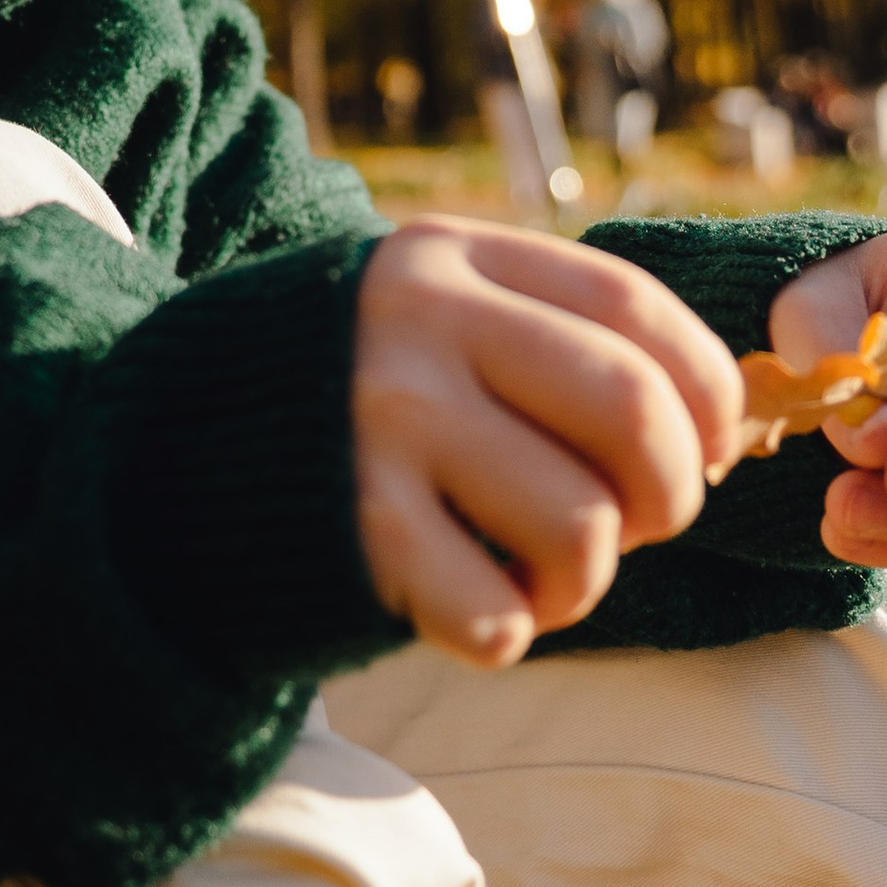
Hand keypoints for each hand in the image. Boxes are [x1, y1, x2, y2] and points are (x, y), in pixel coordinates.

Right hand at [354, 218, 746, 667]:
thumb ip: (547, 336)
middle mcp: (420, 325)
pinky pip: (498, 615)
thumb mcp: (431, 312)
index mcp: (453, 256)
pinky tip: (466, 603)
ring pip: (581, 527)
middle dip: (668, 494)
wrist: (161, 448)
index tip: (704, 448)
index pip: (637, 311)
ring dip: (584, 580)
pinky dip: (505, 630)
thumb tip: (726, 427)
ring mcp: (384, 425)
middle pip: (631, 413)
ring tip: (537, 574)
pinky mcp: (357, 530)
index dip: (706, 392)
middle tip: (634, 525)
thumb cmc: (345, 394)